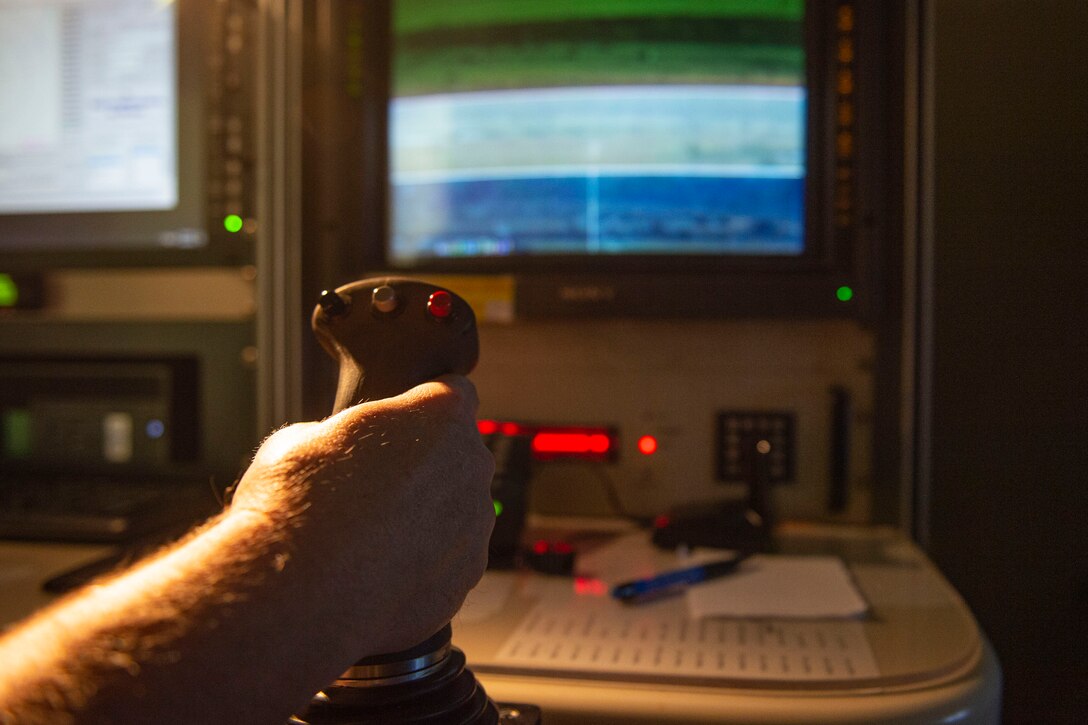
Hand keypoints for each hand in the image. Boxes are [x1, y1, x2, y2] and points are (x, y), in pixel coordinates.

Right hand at [229, 375, 495, 655]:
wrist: (298, 591)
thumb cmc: (292, 500)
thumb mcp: (305, 438)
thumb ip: (344, 435)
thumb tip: (338, 453)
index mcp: (441, 413)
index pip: (455, 393)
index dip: (422, 408)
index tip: (394, 427)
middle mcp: (472, 463)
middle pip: (459, 453)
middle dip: (427, 464)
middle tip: (373, 487)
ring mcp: (475, 523)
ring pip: (458, 509)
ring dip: (426, 516)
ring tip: (369, 538)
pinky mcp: (468, 575)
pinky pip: (451, 558)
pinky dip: (424, 563)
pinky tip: (379, 573)